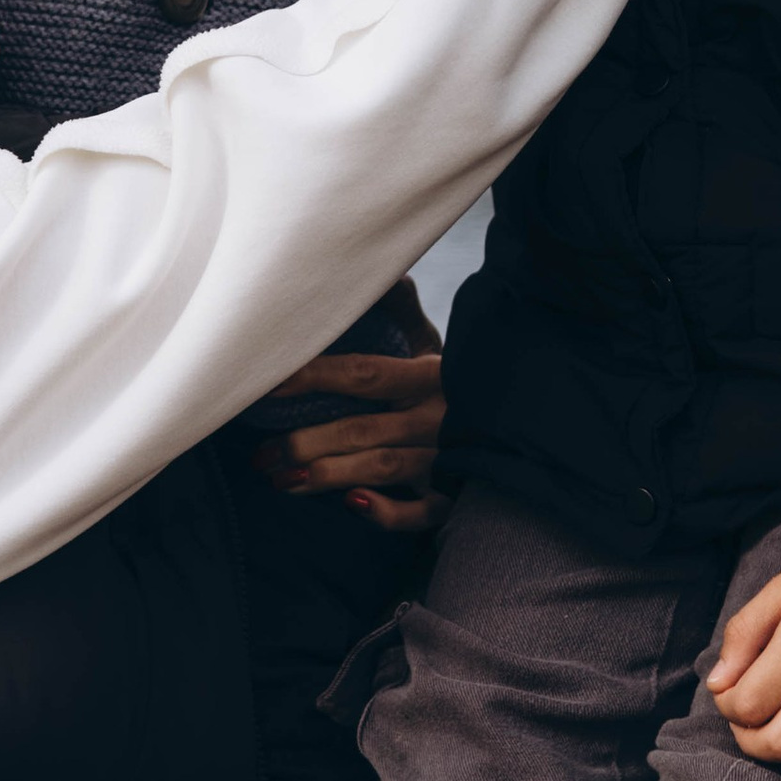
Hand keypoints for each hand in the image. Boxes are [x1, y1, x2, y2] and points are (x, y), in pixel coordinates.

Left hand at [254, 286, 447, 532]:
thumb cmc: (457, 381)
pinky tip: (352, 504)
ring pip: (381, 468)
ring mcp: (449, 459)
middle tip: (261, 455)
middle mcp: (438, 417)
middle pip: (362, 430)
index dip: (314, 376)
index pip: (365, 374)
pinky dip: (388, 511)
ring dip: (326, 476)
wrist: (519, 424)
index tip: (267, 382)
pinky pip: (421, 511)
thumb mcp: (435, 344)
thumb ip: (404, 310)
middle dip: (305, 443)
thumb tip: (382, 269)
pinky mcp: (456, 495)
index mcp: (432, 375)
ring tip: (280, 480)